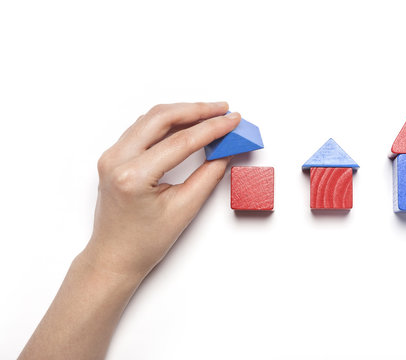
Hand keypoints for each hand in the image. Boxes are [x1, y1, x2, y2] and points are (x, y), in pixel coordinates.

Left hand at [83, 102, 240, 278]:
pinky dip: (168, 123)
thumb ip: (209, 175)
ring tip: (210, 115)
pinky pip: (143, 128)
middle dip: (197, 110)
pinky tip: (188, 124)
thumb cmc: (144, 242)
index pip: (181, 141)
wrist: (115, 256)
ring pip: (151, 119)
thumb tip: (226, 149)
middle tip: (223, 110)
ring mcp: (112, 155)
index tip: (232, 120)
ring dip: (183, 113)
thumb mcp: (184, 209)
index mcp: (133, 176)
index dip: (212, 128)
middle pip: (162, 117)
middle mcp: (117, 159)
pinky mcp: (114, 156)